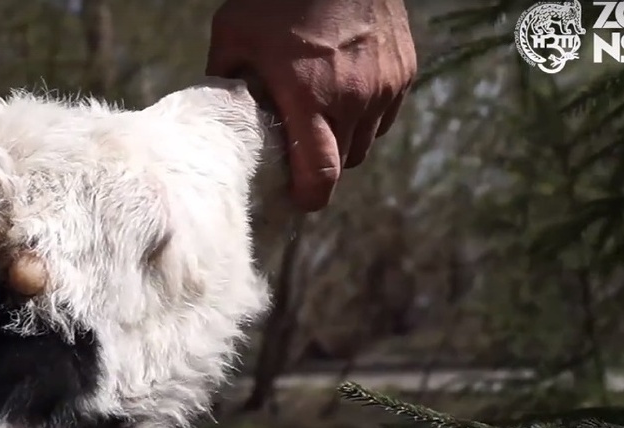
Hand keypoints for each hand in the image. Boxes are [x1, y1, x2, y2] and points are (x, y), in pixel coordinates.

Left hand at [206, 0, 416, 211]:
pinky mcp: (404, 71)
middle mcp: (353, 99)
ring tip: (321, 119)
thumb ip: (226, 80)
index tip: (296, 197)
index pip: (320, 175)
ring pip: (366, 141)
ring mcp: (384, 86)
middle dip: (321, 167)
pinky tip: (346, 93)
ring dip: (345, 141)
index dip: (309, 196)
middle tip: (299, 153)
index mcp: (310, 97)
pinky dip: (366, 115)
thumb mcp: (234, 33)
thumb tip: (220, 112)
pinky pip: (385, 114)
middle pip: (344, 163)